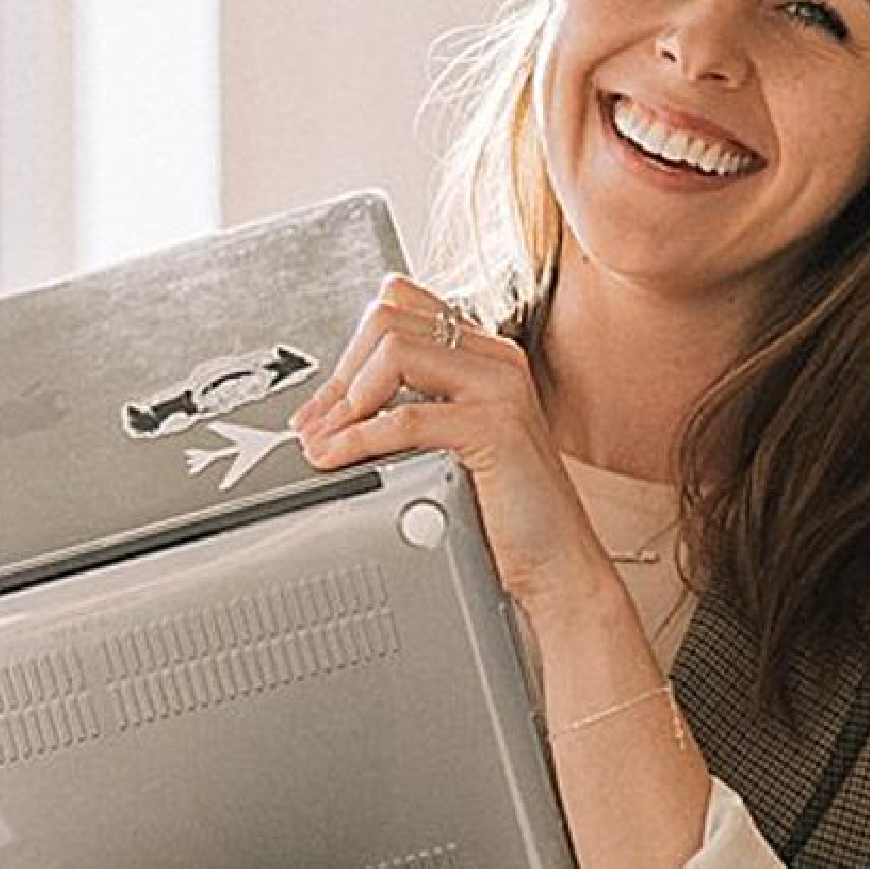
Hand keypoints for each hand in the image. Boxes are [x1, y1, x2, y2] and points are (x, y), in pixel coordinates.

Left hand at [290, 273, 616, 626]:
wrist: (556, 565)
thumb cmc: (504, 515)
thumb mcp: (447, 446)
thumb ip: (410, 411)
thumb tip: (334, 408)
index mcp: (483, 355)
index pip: (401, 303)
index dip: (349, 349)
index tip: (322, 403)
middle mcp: (494, 359)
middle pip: (388, 319)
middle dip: (338, 374)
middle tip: (313, 426)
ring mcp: (499, 387)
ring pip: (393, 352)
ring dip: (343, 401)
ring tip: (323, 444)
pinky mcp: (495, 427)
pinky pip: (405, 416)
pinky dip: (358, 439)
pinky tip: (340, 460)